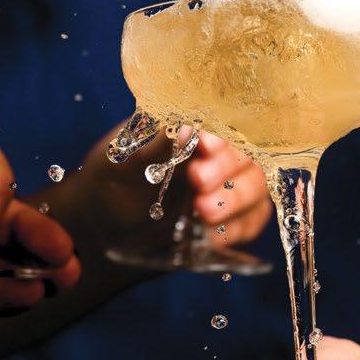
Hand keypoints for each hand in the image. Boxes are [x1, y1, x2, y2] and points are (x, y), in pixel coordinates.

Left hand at [56, 126, 270, 262]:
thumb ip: (156, 143)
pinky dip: (238, 228)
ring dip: (236, 200)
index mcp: (195, 126)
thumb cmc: (112, 179)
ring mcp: (230, 184)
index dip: (219, 135)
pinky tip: (214, 236)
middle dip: (225, 169)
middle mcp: (220, 152)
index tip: (204, 145)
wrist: (103, 220)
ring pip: (256, 188)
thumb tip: (188, 126)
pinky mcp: (234, 216)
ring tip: (204, 212)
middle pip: (247, 156)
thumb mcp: (123, 159)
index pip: (224, 123)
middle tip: (197, 181)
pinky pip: (252, 220)